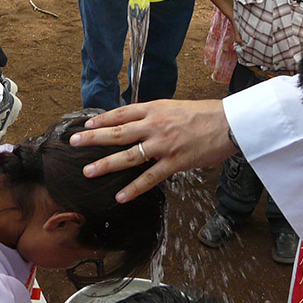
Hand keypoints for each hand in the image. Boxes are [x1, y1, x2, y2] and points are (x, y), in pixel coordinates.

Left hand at [69, 99, 237, 201]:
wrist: (229, 122)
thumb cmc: (204, 114)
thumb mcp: (174, 107)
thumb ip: (155, 115)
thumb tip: (138, 122)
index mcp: (154, 109)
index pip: (121, 113)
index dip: (101, 120)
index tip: (85, 126)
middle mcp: (154, 125)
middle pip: (117, 133)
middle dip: (93, 139)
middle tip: (73, 143)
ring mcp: (163, 145)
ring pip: (128, 156)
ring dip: (106, 164)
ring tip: (88, 171)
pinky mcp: (174, 162)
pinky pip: (150, 177)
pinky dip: (134, 188)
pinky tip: (120, 196)